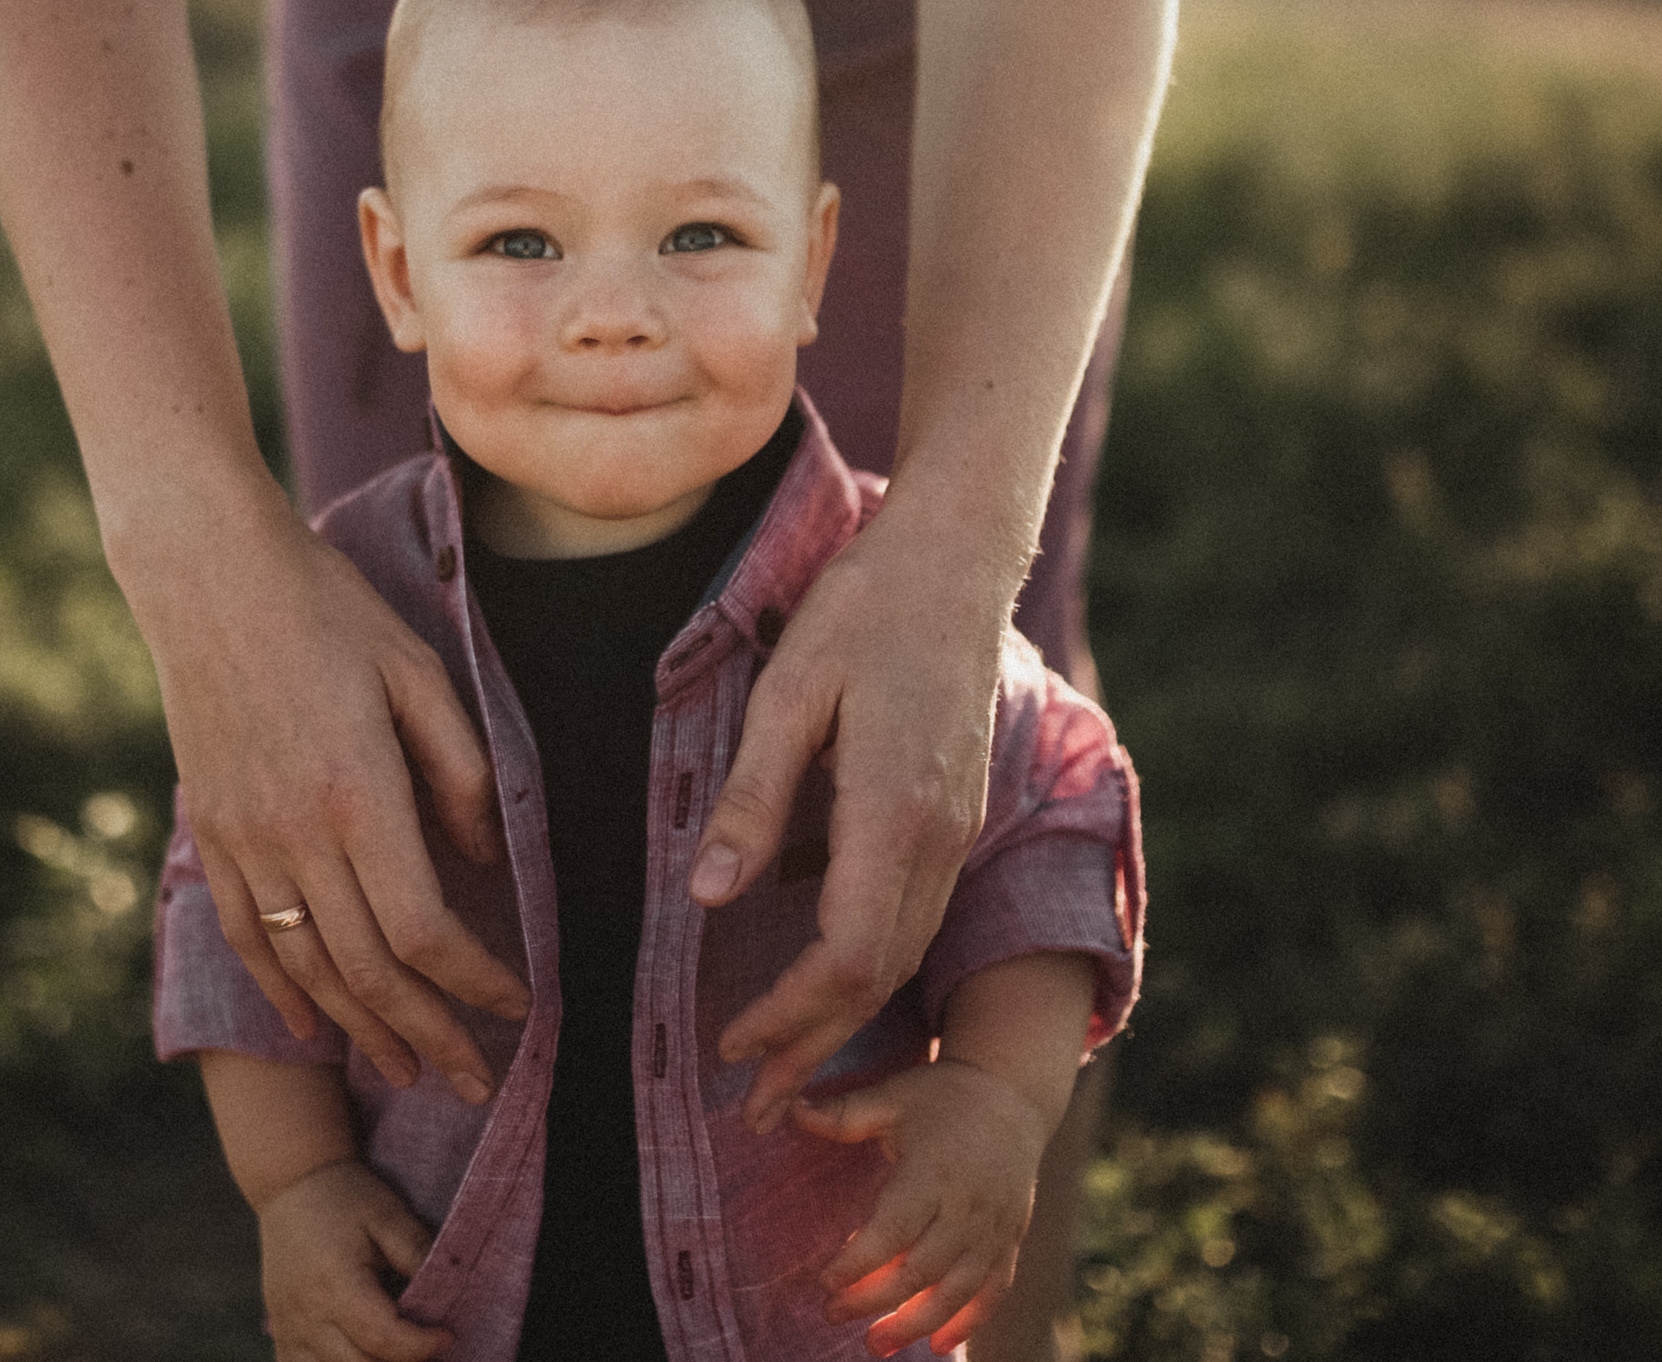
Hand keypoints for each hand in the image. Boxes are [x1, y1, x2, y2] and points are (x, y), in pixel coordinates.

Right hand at [130, 498, 528, 1098]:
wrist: (207, 577)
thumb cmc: (328, 610)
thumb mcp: (420, 672)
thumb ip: (462, 772)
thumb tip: (488, 862)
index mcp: (358, 793)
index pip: (424, 927)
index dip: (475, 980)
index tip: (518, 1003)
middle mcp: (296, 832)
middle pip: (369, 969)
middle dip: (430, 1034)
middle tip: (477, 1081)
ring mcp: (246, 838)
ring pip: (308, 967)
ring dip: (363, 1030)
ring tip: (408, 1071)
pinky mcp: (214, 831)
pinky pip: (249, 935)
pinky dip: (284, 990)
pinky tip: (316, 1026)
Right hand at [259, 1160, 450, 1361]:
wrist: (291, 1185)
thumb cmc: (344, 1196)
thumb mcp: (389, 1214)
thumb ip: (418, 1254)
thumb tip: (449, 1291)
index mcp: (336, 1284)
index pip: (384, 1338)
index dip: (422, 1345)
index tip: (447, 1334)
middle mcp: (307, 1314)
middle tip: (426, 1345)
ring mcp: (287, 1328)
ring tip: (395, 1350)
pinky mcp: (281, 1332)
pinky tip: (358, 1354)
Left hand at [690, 506, 1004, 1131]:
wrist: (957, 558)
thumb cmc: (864, 610)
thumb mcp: (788, 694)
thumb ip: (751, 798)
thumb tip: (704, 895)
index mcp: (895, 812)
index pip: (848, 955)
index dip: (792, 1016)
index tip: (732, 1047)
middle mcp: (939, 836)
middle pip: (883, 976)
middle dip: (816, 1046)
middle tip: (754, 1103)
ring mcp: (957, 828)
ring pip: (906, 953)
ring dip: (845, 1017)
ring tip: (783, 1063)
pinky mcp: (957, 813)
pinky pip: (916, 916)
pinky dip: (871, 966)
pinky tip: (827, 979)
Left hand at [795, 1059, 1053, 1356]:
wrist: (1013, 1095)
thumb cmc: (942, 1097)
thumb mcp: (892, 1097)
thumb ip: (842, 1114)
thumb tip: (789, 1110)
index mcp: (933, 1173)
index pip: (892, 1231)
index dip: (857, 1263)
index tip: (825, 1281)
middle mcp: (967, 1207)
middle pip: (919, 1271)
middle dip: (873, 1302)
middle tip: (832, 1316)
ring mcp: (994, 1228)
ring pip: (956, 1291)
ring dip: (914, 1324)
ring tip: (875, 1345)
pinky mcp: (1011, 1239)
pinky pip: (993, 1291)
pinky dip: (967, 1322)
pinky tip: (935, 1345)